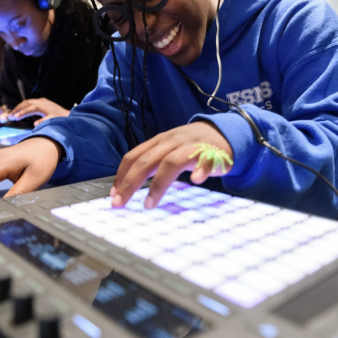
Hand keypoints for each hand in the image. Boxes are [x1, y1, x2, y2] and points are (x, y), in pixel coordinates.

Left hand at [8, 98, 69, 125]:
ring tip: (17, 117)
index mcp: (42, 102)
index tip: (10, 114)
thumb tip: (20, 115)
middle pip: (29, 103)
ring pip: (35, 107)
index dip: (18, 107)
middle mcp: (45, 103)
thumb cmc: (57, 116)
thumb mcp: (45, 111)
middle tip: (10, 116)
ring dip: (25, 112)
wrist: (72, 117)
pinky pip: (47, 118)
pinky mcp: (56, 116)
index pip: (27, 102)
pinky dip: (41, 120)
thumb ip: (35, 111)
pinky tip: (34, 124)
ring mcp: (50, 109)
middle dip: (18, 109)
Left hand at [110, 121, 232, 208]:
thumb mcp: (168, 149)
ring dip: (158, 184)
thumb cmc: (191, 146)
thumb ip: (152, 163)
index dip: (122, 175)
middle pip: (147, 161)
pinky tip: (196, 180)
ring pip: (171, 162)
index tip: (113, 195)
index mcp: (159, 142)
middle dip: (131, 183)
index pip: (134, 156)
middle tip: (120, 203)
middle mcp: (172, 142)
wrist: (224, 133)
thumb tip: (129, 184)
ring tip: (149, 204)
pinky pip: (206, 160)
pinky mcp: (212, 153)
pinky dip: (201, 170)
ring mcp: (192, 146)